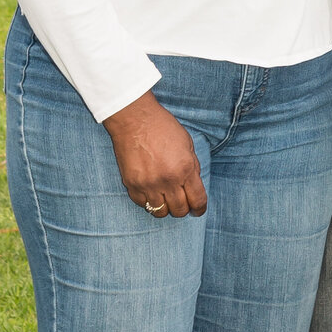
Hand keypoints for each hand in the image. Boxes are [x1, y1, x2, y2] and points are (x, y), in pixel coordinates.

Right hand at [103, 90, 206, 218]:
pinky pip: (143, 204)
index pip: (197, 200)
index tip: (198, 210)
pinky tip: (151, 192)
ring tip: (165, 198)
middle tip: (181, 202)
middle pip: (179, 210)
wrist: (134, 119)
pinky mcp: (132, 185)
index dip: (200, 209)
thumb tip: (193, 186)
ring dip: (166, 207)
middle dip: (184, 209)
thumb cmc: (162, 127)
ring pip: (160, 212)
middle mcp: (167, 180)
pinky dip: (148, 201)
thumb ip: (192, 167)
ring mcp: (148, 184)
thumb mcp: (187, 144)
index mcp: (185, 169)